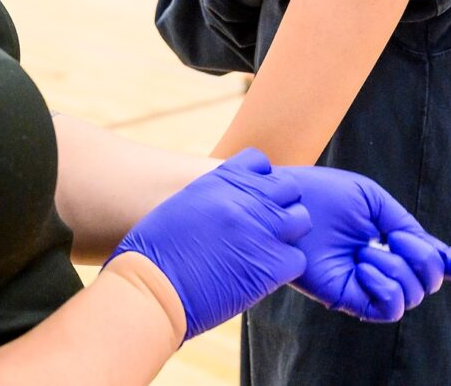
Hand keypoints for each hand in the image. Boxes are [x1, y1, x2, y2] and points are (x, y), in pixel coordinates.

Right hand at [109, 149, 311, 339]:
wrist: (151, 288)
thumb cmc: (154, 252)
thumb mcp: (180, 206)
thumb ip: (210, 198)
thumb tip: (225, 206)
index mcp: (219, 180)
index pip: (259, 162)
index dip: (260, 180)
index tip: (252, 199)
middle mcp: (244, 199)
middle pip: (287, 189)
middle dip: (280, 205)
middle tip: (265, 227)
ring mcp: (260, 229)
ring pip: (300, 220)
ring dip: (287, 235)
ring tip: (266, 252)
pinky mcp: (269, 265)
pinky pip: (296, 259)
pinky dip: (285, 268)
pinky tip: (263, 275)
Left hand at [284, 164, 450, 321]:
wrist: (287, 201)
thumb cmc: (324, 195)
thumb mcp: (376, 203)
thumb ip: (411, 228)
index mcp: (391, 242)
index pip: (433, 262)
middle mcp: (383, 266)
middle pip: (430, 280)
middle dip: (423, 257)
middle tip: (392, 236)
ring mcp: (366, 285)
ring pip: (413, 296)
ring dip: (399, 268)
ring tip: (368, 250)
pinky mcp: (348, 299)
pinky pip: (388, 309)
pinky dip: (386, 287)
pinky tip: (364, 267)